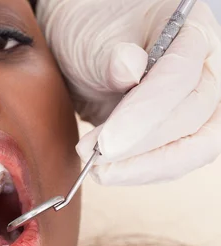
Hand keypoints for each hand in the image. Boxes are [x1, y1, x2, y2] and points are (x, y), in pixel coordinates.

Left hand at [38, 0, 220, 184]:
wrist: (83, 42)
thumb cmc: (92, 30)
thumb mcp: (93, 36)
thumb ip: (110, 56)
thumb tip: (129, 69)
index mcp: (192, 32)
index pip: (180, 78)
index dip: (145, 115)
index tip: (107, 143)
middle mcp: (205, 68)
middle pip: (193, 118)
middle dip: (139, 147)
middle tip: (94, 158)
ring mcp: (195, 101)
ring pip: (192, 147)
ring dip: (142, 167)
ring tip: (97, 169)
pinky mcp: (176, 129)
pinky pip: (172, 157)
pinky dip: (140, 170)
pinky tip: (109, 171)